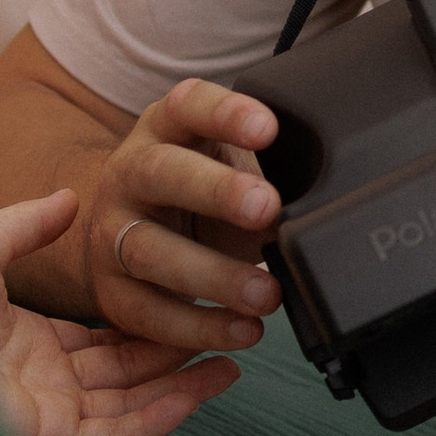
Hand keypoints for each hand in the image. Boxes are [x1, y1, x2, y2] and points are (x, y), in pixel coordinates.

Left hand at [0, 191, 241, 435]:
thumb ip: (24, 224)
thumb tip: (71, 200)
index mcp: (24, 341)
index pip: (102, 338)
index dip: (151, 319)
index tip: (196, 299)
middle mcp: (39, 381)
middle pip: (127, 372)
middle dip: (182, 351)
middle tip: (235, 328)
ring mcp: (44, 412)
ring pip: (131, 404)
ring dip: (185, 383)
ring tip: (238, 357)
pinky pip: (115, 433)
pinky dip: (161, 414)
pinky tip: (199, 389)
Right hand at [82, 78, 286, 353]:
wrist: (124, 235)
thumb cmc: (194, 197)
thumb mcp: (227, 169)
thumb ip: (268, 180)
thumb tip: (325, 216)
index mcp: (164, 130)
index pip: (189, 106)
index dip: (225, 113)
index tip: (267, 127)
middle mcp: (129, 173)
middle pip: (162, 172)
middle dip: (216, 191)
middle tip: (268, 207)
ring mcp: (110, 232)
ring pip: (150, 251)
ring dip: (213, 276)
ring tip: (267, 293)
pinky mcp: (110, 290)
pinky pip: (150, 313)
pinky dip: (199, 327)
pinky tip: (242, 329)